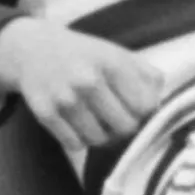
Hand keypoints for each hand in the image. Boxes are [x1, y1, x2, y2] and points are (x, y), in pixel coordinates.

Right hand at [0, 19, 166, 153]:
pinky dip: (80, 139)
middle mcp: (88, 80)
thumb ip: (148, 76)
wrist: (32, 49)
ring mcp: (65, 98)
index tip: (136, 108)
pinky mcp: (45, 113)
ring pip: (100, 140)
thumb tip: (161, 106)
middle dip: (125, 127)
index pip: (145, 107)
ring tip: (98, 120)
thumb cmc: (84, 55)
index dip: (144, 113)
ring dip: (103, 136)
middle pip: (125, 127)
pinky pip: (75, 144)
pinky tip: (78, 123)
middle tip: (117, 118)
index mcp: (112, 63)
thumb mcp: (118, 53)